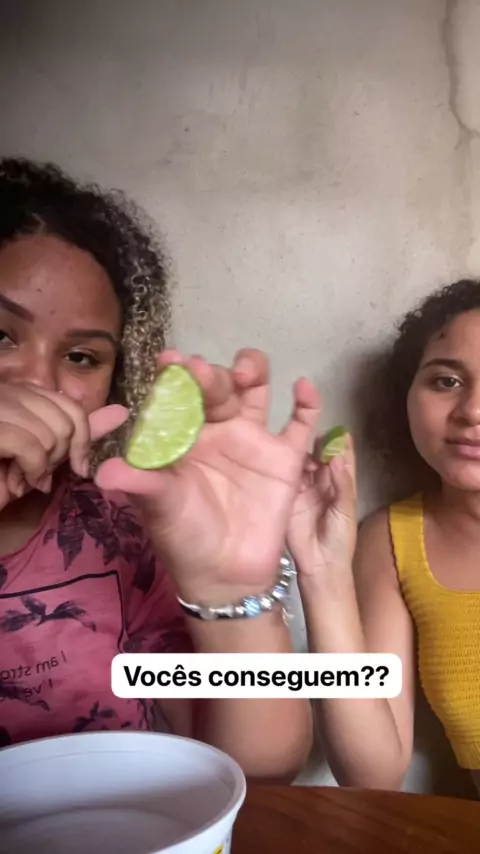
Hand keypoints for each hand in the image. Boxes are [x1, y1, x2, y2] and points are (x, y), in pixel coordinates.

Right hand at [0, 383, 126, 509]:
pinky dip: (30, 470)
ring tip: (20, 477)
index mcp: (18, 391)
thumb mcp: (45, 453)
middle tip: (35, 473)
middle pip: (63, 420)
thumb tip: (121, 412)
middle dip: (57, 457)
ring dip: (41, 467)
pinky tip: (16, 481)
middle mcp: (3, 390)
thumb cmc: (0, 477)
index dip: (80, 439)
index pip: (70, 406)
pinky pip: (30, 445)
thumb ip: (78, 432)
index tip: (75, 466)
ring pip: (49, 434)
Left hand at [95, 349, 319, 603]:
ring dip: (253, 371)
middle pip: (217, 387)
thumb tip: (104, 474)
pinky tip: (303, 388)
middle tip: (200, 371)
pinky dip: (307, 405)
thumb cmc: (184, 536)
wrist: (225, 574)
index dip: (174, 375)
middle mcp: (217, 429)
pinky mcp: (285, 458)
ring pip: (255, 392)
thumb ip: (139, 484)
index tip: (169, 360)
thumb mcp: (159, 508)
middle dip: (210, 375)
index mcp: (183, 436)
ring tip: (247, 370)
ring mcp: (253, 439)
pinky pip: (301, 425)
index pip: (178, 396)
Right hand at [287, 434, 356, 578]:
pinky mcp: (288, 498)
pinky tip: (291, 461)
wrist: (320, 566)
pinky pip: (289, 479)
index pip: (342, 462)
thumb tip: (335, 457)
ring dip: (306, 456)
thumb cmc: (339, 540)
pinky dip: (290, 468)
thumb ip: (342, 484)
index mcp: (340, 487)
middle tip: (319, 436)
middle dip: (321, 446)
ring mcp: (304, 491)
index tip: (341, 431)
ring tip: (307, 451)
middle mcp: (322, 485)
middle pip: (321, 460)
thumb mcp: (345, 510)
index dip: (342, 447)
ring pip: (305, 467)